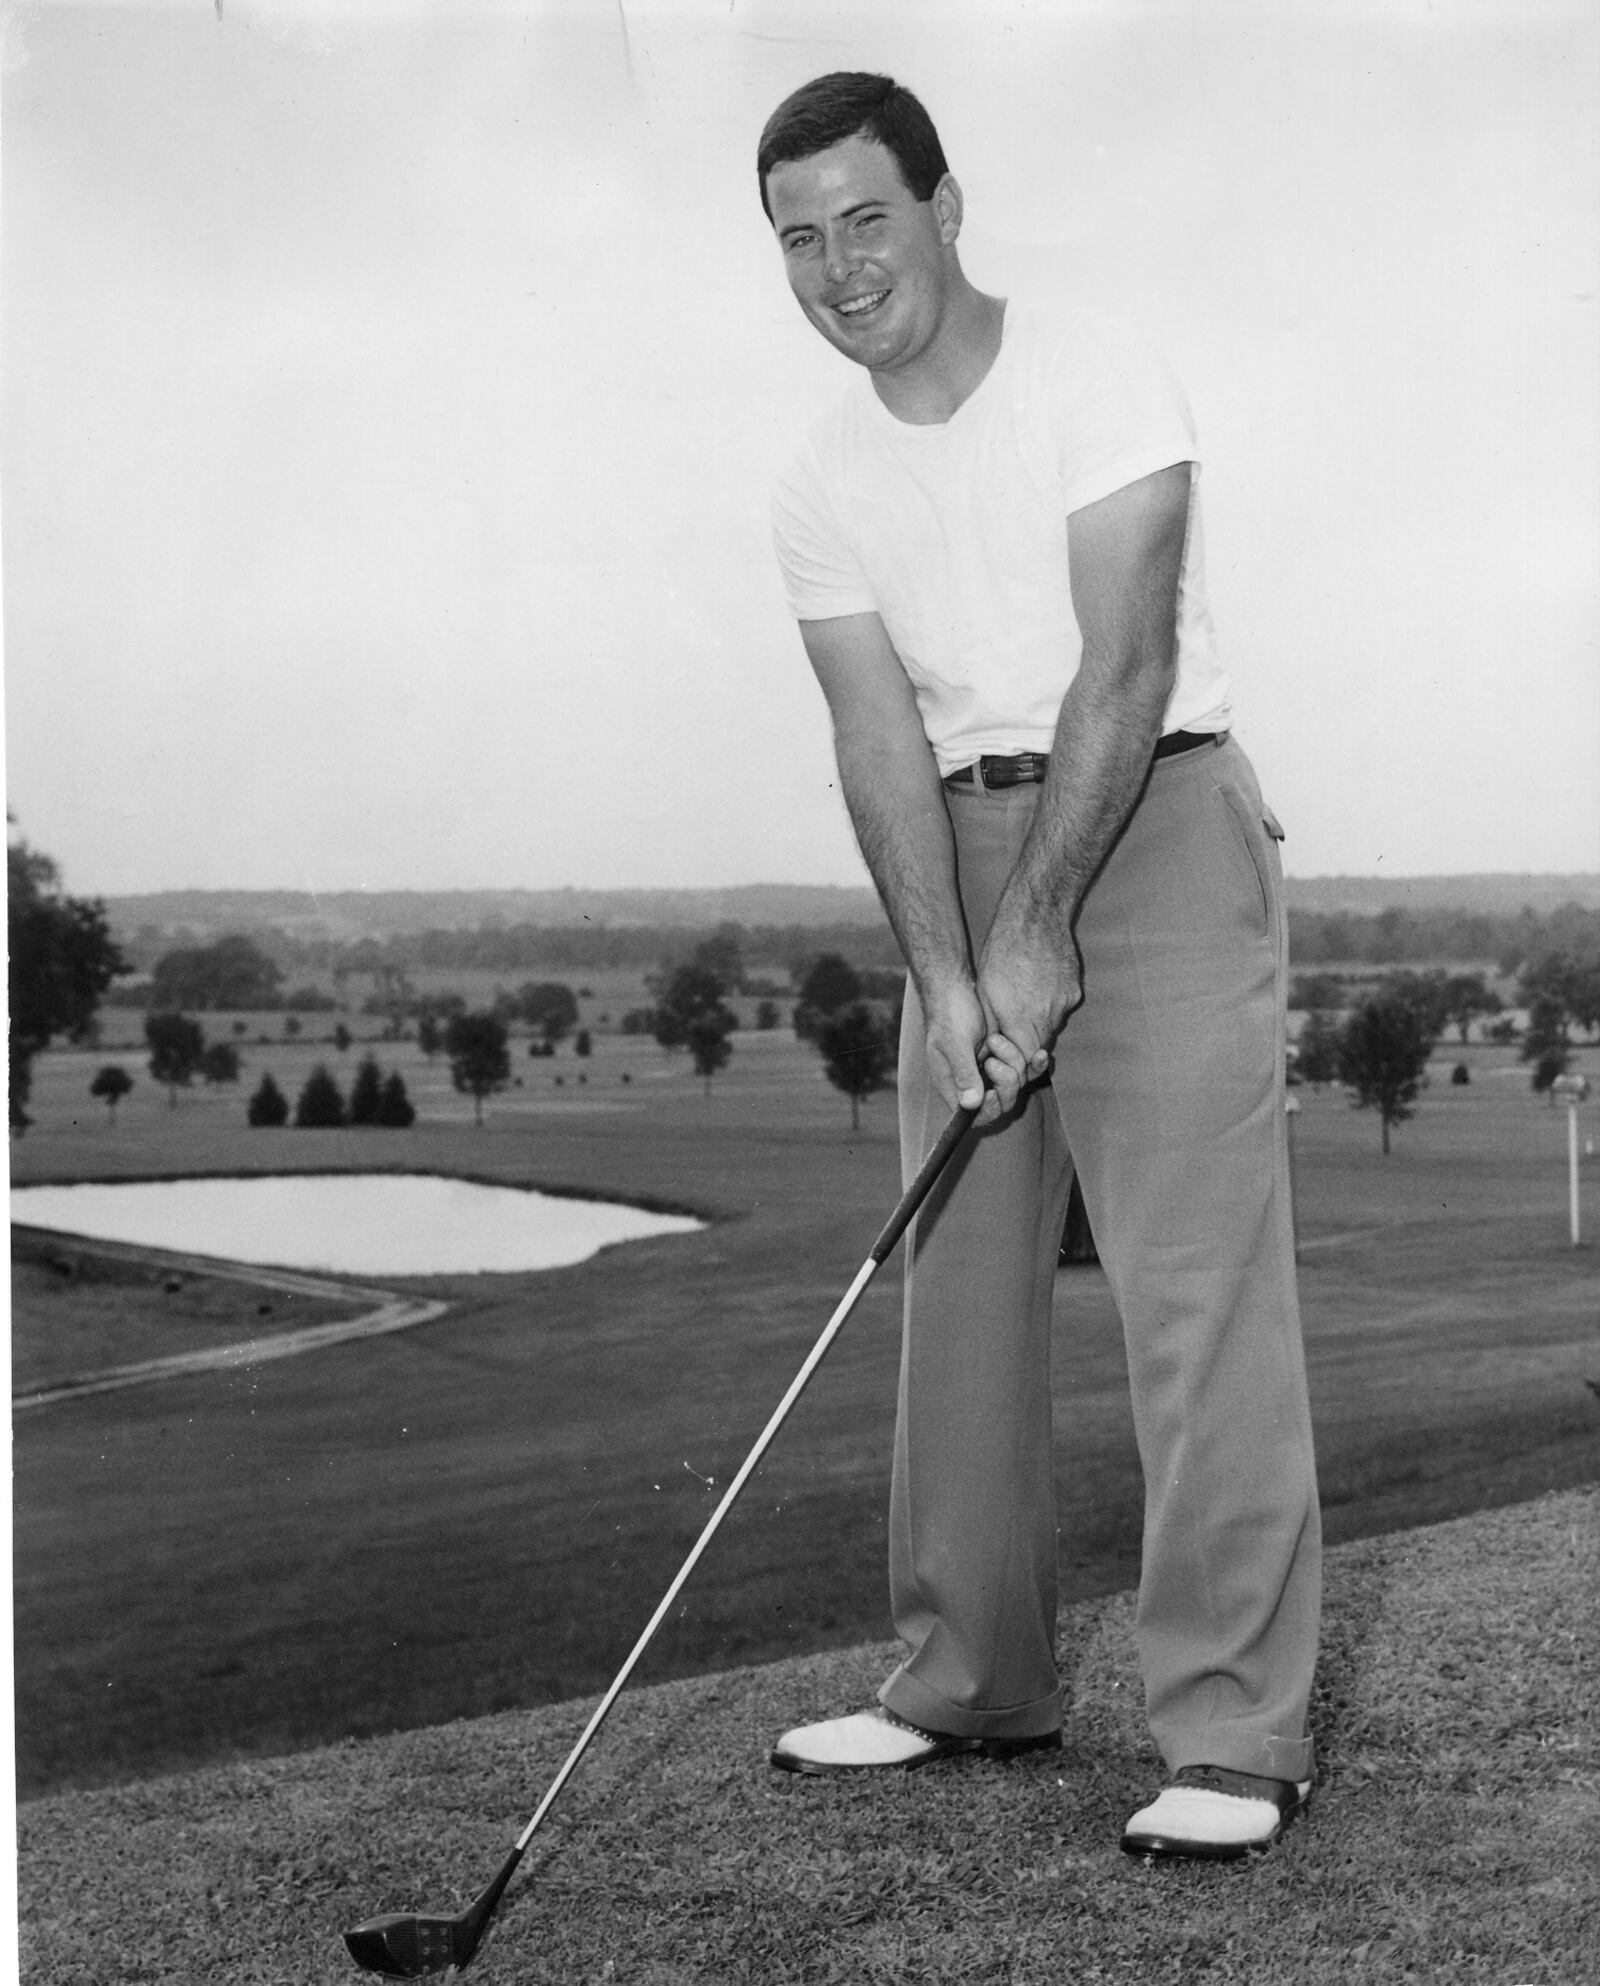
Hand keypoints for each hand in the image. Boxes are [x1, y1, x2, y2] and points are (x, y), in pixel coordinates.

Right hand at [921, 980, 1025, 1123]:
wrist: (956, 987)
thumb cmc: (948, 1014)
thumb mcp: (954, 1043)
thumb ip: (963, 1073)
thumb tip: (970, 1105)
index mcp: (953, 1085)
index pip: (973, 1116)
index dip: (988, 1109)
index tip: (992, 1091)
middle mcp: (972, 1082)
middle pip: (1000, 1102)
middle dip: (1005, 1083)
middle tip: (993, 1061)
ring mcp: (989, 1070)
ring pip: (1015, 1084)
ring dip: (1015, 1065)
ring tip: (997, 1040)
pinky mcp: (1004, 1056)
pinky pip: (1024, 1068)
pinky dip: (1033, 1063)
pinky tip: (1040, 1055)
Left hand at [975, 936, 1082, 1082]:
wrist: (1036, 917)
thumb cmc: (1002, 951)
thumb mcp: (985, 990)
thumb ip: (992, 1026)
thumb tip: (991, 1051)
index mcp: (1020, 1018)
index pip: (1025, 1061)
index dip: (1016, 1061)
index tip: (1006, 1052)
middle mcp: (1047, 1016)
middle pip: (1040, 1046)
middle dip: (1026, 1045)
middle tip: (1012, 1030)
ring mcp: (1065, 1003)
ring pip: (1052, 1027)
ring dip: (1038, 1024)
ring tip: (1024, 1002)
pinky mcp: (1075, 991)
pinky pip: (1063, 1009)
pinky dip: (1051, 1005)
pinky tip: (1039, 987)